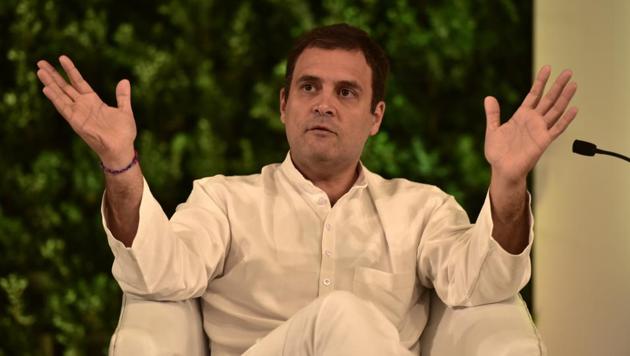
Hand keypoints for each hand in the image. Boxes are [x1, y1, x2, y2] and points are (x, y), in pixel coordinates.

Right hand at [37, 55, 136, 166]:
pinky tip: (46, 88)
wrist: (121, 148)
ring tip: (40, 71)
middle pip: (65, 86)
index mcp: (94, 101)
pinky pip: (63, 108)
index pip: (79, 82)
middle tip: (40, 62)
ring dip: (50, 83)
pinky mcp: (76, 122)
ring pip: (61, 95)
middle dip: (53, 74)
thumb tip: (124, 80)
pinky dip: (55, 98)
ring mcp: (78, 113)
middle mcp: (83, 106)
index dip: (70, 70)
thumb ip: (123, 96)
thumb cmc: (123, 133)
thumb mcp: (125, 111)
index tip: (61, 58)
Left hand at [484, 66, 577, 183]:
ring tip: (573, 85)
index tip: (547, 68)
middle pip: (548, 99)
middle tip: (568, 72)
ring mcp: (539, 130)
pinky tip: (573, 109)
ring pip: (555, 110)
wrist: (502, 170)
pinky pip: (557, 128)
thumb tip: (489, 97)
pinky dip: (565, 119)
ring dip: (565, 98)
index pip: (534, 95)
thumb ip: (493, 114)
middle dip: (557, 85)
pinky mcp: (543, 141)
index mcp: (521, 116)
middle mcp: (533, 121)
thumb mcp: (492, 130)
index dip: (540, 82)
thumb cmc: (498, 153)